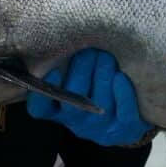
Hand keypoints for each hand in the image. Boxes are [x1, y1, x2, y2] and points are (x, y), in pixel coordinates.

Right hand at [26, 49, 154, 145]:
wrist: (125, 116)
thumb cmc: (93, 87)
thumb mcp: (74, 78)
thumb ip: (65, 64)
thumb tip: (62, 36)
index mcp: (58, 110)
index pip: (40, 109)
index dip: (42, 94)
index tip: (52, 71)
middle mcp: (76, 122)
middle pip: (72, 104)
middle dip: (81, 73)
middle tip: (88, 51)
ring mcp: (100, 128)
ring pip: (99, 104)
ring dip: (102, 77)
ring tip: (105, 56)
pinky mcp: (124, 130)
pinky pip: (124, 114)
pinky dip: (122, 94)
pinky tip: (120, 76)